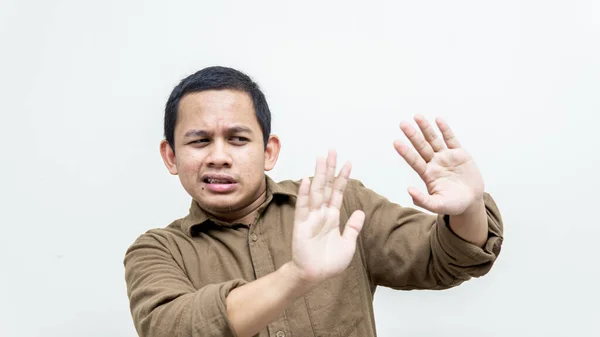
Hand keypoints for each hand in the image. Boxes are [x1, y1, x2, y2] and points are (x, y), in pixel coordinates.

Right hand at [291, 150, 364, 284]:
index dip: (343, 178)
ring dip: (318, 174)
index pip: (337, 192)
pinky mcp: (301, 226)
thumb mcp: (348, 244)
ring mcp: (311, 218)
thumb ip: (353, 228)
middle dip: (329, 168)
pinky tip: (306, 180)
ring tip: (321, 157)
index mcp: (332, 217)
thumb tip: (360, 212)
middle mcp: (321, 214)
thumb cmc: (328, 263)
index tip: (348, 162)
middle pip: (326, 186)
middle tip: (332, 150)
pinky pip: (303, 207)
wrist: (314, 277)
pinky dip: (305, 194)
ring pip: (316, 191)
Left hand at [393, 115, 484, 215]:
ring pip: (434, 140)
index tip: (396, 142)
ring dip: (426, 128)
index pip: (414, 161)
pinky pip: (451, 139)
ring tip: (417, 116)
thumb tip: (409, 190)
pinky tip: (438, 120)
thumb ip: (423, 200)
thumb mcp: (438, 205)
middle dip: (413, 135)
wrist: (472, 201)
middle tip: (402, 124)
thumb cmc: (453, 205)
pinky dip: (445, 130)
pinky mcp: (460, 154)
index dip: (405, 152)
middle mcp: (434, 163)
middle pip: (421, 147)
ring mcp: (446, 157)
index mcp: (428, 174)